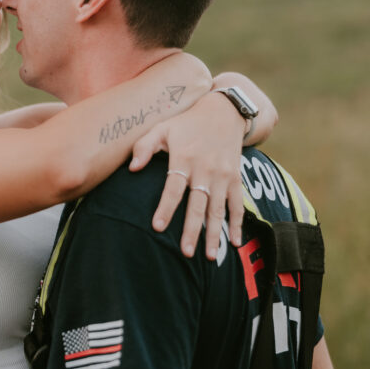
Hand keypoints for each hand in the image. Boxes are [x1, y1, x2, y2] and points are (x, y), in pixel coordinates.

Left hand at [128, 91, 245, 258]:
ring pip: (218, 209)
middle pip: (197, 204)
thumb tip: (132, 168)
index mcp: (184, 158)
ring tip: (210, 257)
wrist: (223, 111)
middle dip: (192, 230)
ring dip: (215, 233)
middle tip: (185, 253)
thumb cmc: (186, 123)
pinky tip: (234, 242)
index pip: (173, 188)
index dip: (166, 208)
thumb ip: (144, 147)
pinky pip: (237, 204)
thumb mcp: (162, 128)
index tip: (158, 227)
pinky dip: (237, 223)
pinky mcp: (235, 178)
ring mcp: (222, 175)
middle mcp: (205, 169)